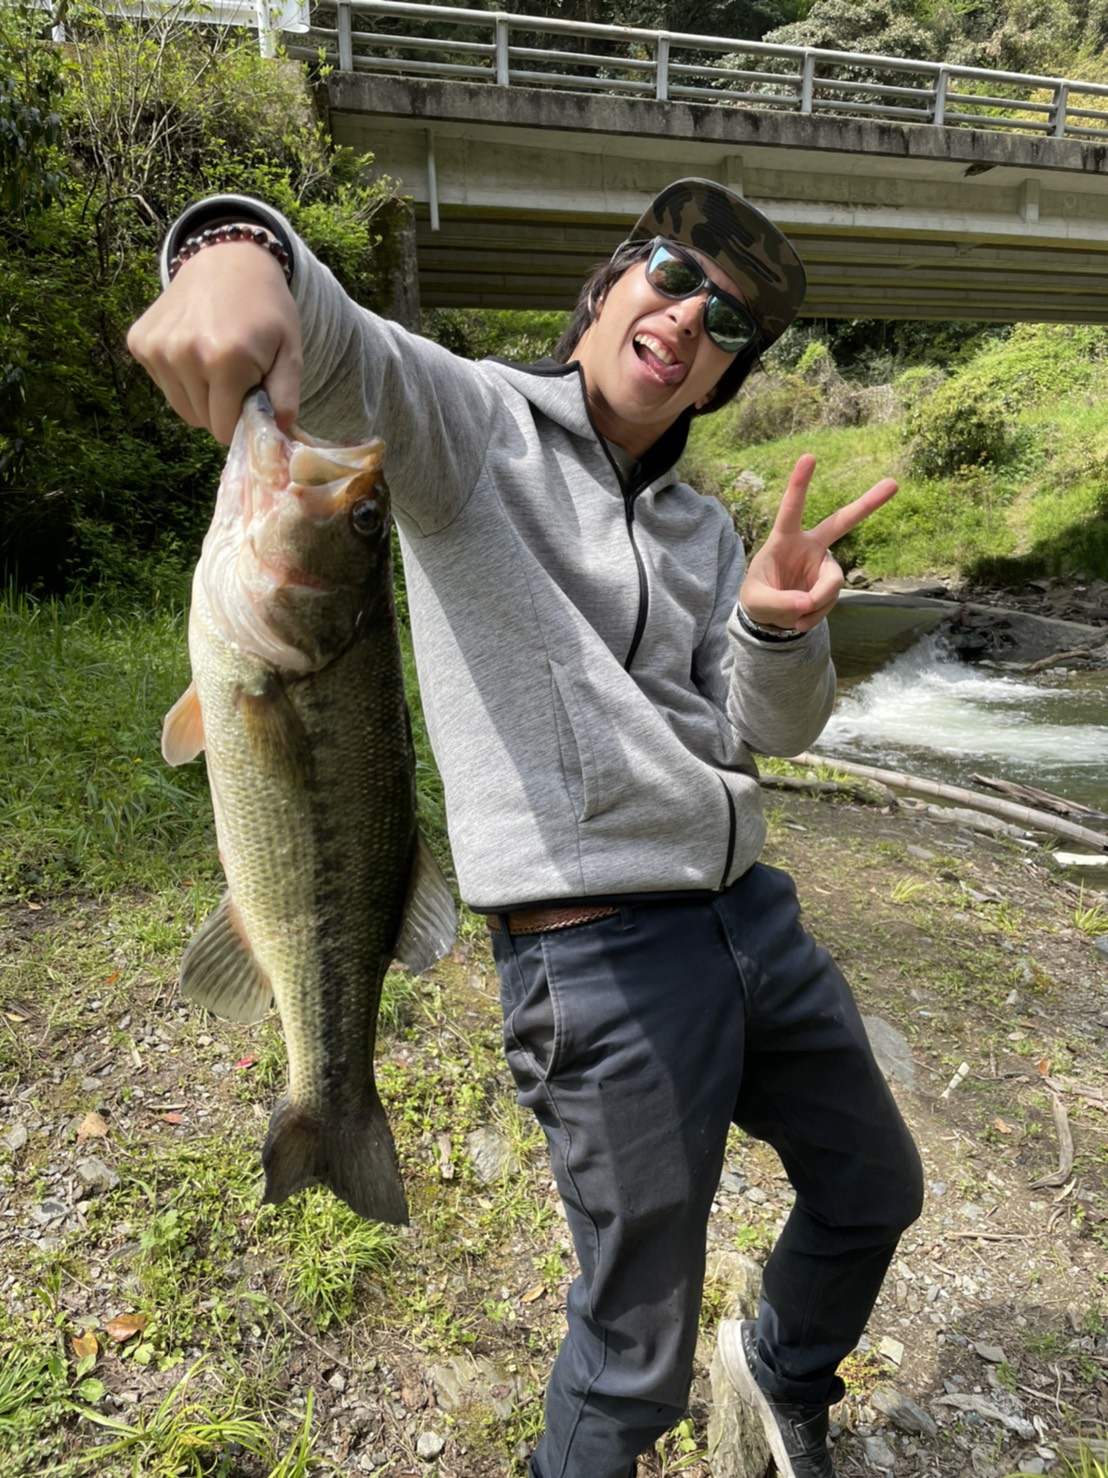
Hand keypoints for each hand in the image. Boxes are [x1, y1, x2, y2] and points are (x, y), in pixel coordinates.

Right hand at [126, 242, 302, 444]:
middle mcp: (183, 354)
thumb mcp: (290, 352)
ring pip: (179, 407)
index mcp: (225, 361)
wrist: (229, 260)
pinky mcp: (138, 341)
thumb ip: (286, 397)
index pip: (223, 429)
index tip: (250, 398)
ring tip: (216, 363)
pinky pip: (163, 384)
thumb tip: (277, 432)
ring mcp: (156, 347)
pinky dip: (179, 378)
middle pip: (200, 420)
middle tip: (236, 376)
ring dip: (199, 396)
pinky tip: (194, 349)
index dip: (239, 421)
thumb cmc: (265, 310)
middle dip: (220, 409)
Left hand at [741, 454, 897, 631]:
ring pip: (831, 582)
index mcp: (784, 539)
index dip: (799, 484)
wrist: (769, 616)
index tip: (808, 456)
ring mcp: (824, 564)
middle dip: (867, 504)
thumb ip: (779, 603)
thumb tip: (807, 603)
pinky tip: (800, 620)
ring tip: (795, 618)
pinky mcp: (831, 583)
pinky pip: (829, 600)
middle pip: (842, 522)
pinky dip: (815, 615)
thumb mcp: (757, 603)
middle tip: (894, 483)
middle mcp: (810, 546)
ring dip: (815, 603)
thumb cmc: (758, 598)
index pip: (792, 508)